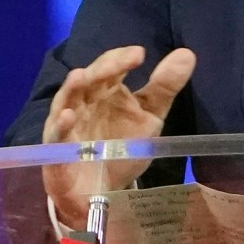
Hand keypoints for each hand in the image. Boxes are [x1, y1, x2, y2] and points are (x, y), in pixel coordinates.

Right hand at [42, 45, 196, 144]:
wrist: (100, 190)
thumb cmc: (120, 149)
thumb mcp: (149, 118)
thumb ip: (164, 88)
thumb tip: (187, 53)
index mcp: (106, 90)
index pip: (112, 66)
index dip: (123, 58)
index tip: (140, 55)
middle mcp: (84, 100)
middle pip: (91, 77)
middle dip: (105, 67)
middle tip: (124, 61)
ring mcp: (68, 122)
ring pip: (67, 98)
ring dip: (73, 87)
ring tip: (81, 76)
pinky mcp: (57, 147)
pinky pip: (56, 133)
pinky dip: (61, 124)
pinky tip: (69, 116)